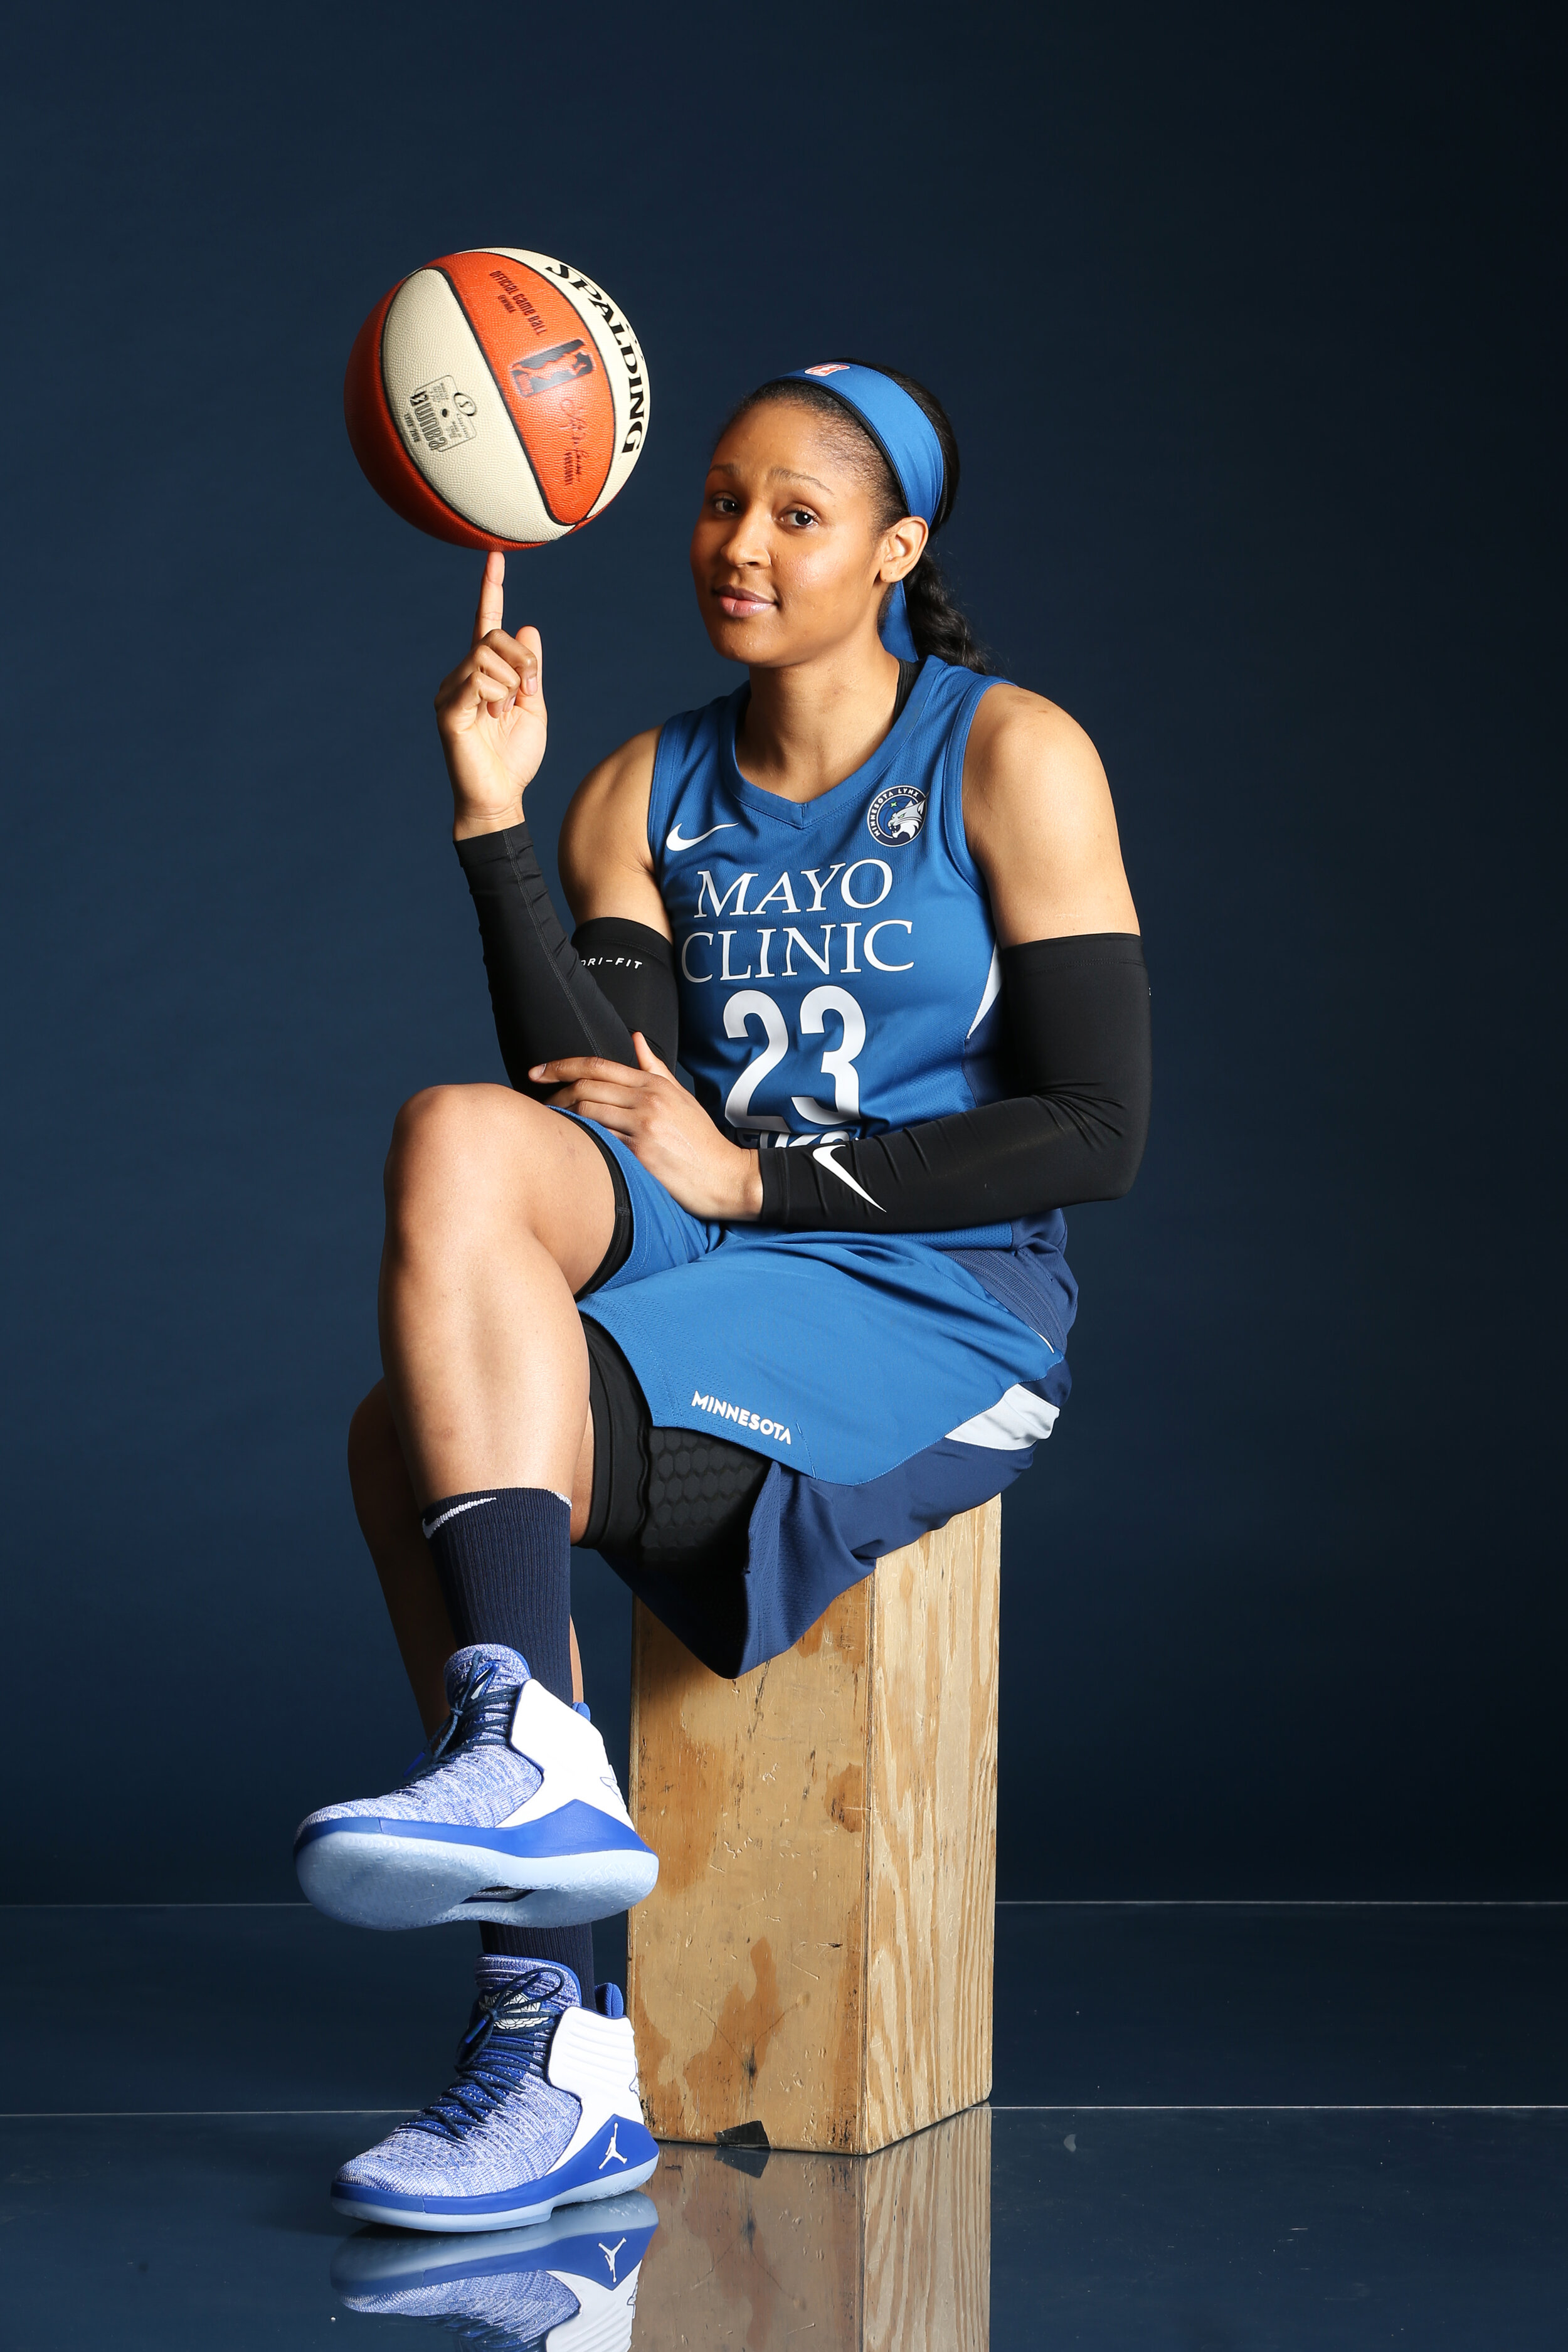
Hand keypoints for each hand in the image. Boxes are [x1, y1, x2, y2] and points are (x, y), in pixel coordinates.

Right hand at [435, 552, 547, 837]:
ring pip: (486, 656)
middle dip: (522, 661)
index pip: (486, 624)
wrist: (500, 797)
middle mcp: (461, 676)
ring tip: (505, 713)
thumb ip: (530, 670)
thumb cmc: (514, 758)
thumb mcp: (533, 707)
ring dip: (511, 683)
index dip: (491, 591)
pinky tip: (492, 717)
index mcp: (484, 673)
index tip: (495, 557)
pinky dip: (497, 696)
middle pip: (494, 637)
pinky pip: (478, 680)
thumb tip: (527, 628)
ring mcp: (451, 691)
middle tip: (527, 693)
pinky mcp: (447, 709)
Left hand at [534, 1035, 763, 1221]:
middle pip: (587, 1086)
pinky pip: (599, 1141)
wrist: (725, 1177)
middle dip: (555, 1093)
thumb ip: (655, 1068)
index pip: (598, 1065)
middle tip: (540, 1104)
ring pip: (587, 1111)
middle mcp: (648, 1101)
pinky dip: (579, 1140)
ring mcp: (644, 1127)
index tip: (537, 1072)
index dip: (561, 1065)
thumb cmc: (701, 1140)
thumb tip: (635, 1037)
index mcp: (655, 1085)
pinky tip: (567, 1145)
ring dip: (562, 1117)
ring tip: (551, 1126)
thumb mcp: (681, 1097)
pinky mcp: (641, 1155)